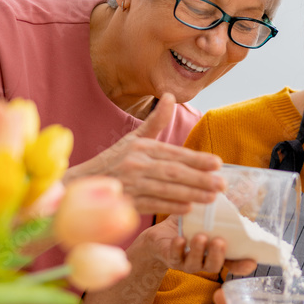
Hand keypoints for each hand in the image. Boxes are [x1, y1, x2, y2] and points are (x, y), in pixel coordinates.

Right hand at [67, 93, 223, 214]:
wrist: (81, 184)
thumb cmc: (114, 160)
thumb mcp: (134, 138)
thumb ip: (156, 121)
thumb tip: (171, 95)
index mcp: (141, 147)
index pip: (173, 153)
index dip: (196, 159)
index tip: (217, 163)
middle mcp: (136, 164)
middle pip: (173, 172)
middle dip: (200, 178)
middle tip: (222, 184)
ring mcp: (131, 184)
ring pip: (166, 189)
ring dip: (191, 194)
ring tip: (212, 197)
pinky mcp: (126, 203)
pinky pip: (152, 205)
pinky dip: (170, 206)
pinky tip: (189, 208)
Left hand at [127, 216, 256, 276]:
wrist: (160, 233)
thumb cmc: (188, 224)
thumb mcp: (207, 214)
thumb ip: (225, 206)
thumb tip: (245, 188)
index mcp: (217, 252)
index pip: (235, 263)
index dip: (244, 265)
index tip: (252, 260)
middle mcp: (204, 260)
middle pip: (215, 265)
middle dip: (218, 255)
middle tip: (219, 241)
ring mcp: (187, 262)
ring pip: (196, 264)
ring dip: (198, 251)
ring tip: (200, 237)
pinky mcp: (171, 259)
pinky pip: (175, 257)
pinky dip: (178, 248)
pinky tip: (179, 238)